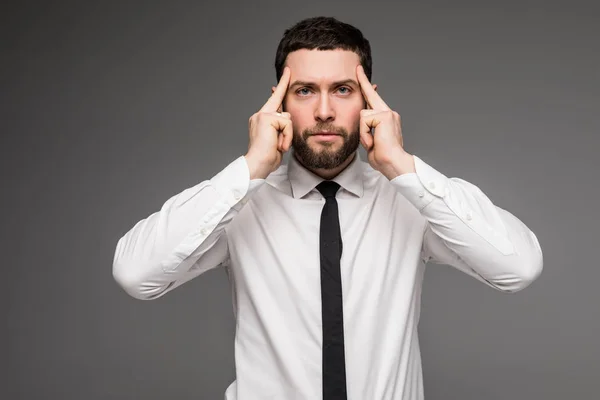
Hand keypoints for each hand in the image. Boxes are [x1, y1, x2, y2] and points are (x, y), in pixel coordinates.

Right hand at [245, 67, 293, 178]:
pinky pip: (287, 124)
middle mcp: (259, 115)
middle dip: (285, 101)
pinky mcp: (266, 118)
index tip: (287, 72)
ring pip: (288, 118)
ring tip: (279, 146)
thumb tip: (286, 116)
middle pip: (282, 105)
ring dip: (288, 135)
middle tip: (288, 70)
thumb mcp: (277, 140)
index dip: (281, 86)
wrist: (257, 165)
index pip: (274, 99)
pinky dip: (287, 136)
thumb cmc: (267, 158)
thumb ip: (281, 127)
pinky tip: (278, 145)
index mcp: (261, 119)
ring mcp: (261, 115)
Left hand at [356, 65, 414, 179]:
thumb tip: (361, 122)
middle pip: (370, 95)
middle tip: (357, 67)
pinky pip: (364, 121)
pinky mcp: (385, 116)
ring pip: (362, 114)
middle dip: (362, 81)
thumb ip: (367, 130)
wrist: (393, 164)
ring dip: (362, 131)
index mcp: (386, 118)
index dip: (367, 88)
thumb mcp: (371, 141)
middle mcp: (389, 113)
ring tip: (372, 142)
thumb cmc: (383, 158)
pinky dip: (365, 134)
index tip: (361, 75)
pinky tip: (373, 142)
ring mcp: (388, 113)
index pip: (374, 100)